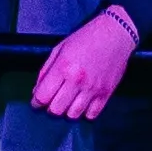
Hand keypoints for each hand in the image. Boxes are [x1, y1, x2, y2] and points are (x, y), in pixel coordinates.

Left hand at [29, 8, 139, 122]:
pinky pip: (92, 115)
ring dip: (66, 112)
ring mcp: (93, 88)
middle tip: (52, 102)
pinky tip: (82, 104)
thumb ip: (45, 71)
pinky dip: (84, 113)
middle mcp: (77, 80)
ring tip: (67, 103)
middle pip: (56, 110)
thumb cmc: (85, 38)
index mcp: (63, 67)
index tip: (37, 102)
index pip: (43, 96)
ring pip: (73, 115)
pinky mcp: (106, 93)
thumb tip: (37, 92)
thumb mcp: (59, 49)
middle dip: (50, 109)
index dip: (36, 103)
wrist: (115, 34)